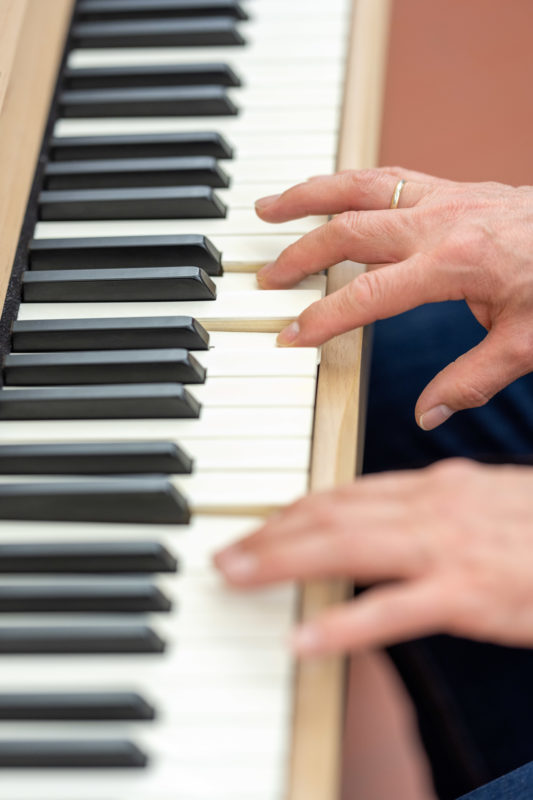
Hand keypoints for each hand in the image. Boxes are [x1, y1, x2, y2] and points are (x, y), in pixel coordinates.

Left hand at [215, 459, 532, 655]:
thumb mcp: (483, 504)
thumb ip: (431, 508)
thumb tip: (383, 517)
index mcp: (435, 486)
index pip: (345, 490)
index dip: (292, 508)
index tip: (258, 525)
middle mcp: (433, 506)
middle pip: (332, 511)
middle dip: (271, 531)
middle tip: (226, 551)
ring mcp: (449, 547)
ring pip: (347, 545)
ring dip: (282, 560)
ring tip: (236, 576)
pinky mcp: (471, 594)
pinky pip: (393, 611)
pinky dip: (343, 624)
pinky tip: (303, 639)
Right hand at [255, 168, 532, 429]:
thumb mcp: (527, 345)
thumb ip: (470, 381)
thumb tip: (427, 414)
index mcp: (456, 262)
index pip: (368, 292)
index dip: (323, 317)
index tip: (290, 335)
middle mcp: (442, 220)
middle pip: (348, 231)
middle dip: (299, 257)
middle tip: (266, 279)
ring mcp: (446, 197)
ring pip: (359, 186)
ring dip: (308, 196)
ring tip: (267, 208)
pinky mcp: (454, 188)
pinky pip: (387, 177)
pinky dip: (348, 182)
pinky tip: (327, 192)